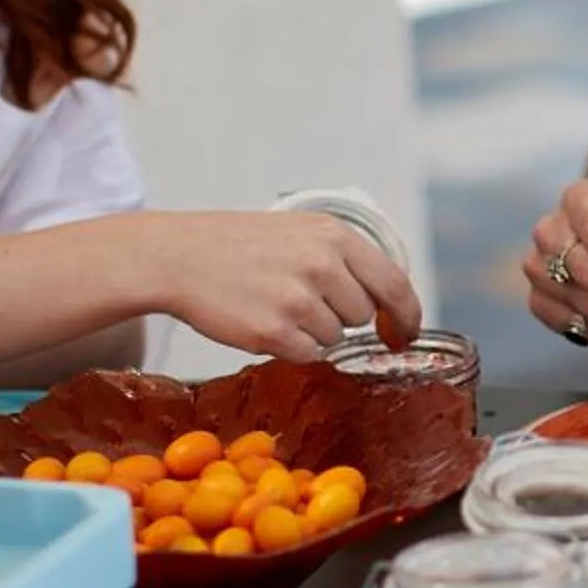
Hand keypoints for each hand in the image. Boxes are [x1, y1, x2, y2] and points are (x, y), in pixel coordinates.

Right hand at [132, 210, 423, 362]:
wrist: (180, 256)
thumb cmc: (239, 246)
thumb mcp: (301, 232)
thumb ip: (345, 260)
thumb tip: (388, 304)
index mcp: (335, 236)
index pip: (395, 284)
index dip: (407, 315)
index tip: (407, 333)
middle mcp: (322, 264)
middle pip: (362, 315)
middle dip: (338, 315)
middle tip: (297, 296)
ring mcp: (298, 299)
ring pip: (334, 337)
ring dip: (311, 331)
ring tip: (274, 303)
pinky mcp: (274, 331)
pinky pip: (308, 355)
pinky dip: (290, 347)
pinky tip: (263, 321)